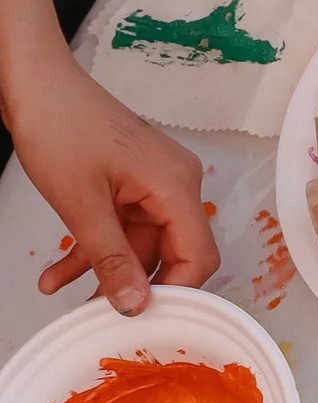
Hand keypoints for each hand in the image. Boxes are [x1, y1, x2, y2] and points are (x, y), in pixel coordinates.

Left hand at [6, 54, 216, 315]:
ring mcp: (151, 183)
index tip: (144, 319)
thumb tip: (135, 305)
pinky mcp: (129, 183)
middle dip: (134, 286)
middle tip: (103, 318)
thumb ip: (111, 259)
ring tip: (67, 301)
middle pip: (170, 253)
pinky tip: (58, 275)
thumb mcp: (81, 204)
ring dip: (103, 270)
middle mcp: (174, 184)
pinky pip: (119, 227)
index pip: (199, 255)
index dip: (177, 291)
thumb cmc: (60, 126)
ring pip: (138, 245)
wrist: (33, 82)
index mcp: (176, 185)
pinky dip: (92, 249)